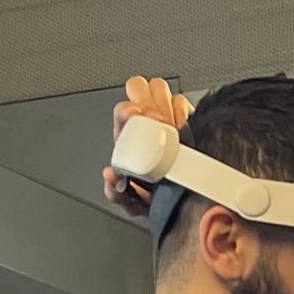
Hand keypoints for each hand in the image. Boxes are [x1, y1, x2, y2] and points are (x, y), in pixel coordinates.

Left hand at [102, 75, 193, 217]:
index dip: (128, 109)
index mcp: (128, 139)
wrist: (180, 204)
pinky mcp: (183, 121)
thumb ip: (116, 193)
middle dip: (149, 100)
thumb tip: (110, 175)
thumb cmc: (154, 201)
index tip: (138, 115)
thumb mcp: (133, 203)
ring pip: (159, 89)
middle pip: (139, 88)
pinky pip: (181, 101)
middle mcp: (144, 124)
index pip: (121, 111)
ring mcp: (164, 119)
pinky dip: (182, 108)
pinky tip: (181, 124)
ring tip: (171, 124)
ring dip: (166, 103)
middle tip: (159, 120)